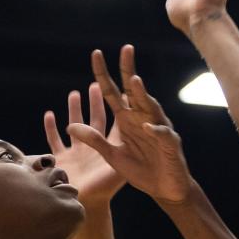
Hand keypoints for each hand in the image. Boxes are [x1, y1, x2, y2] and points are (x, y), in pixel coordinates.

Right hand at [44, 82, 123, 207]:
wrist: (84, 207)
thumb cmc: (104, 190)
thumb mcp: (116, 165)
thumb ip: (119, 147)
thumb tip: (123, 128)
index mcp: (109, 148)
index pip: (115, 122)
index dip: (117, 106)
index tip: (119, 88)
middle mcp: (93, 149)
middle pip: (95, 120)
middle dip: (95, 103)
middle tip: (95, 85)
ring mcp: (77, 154)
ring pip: (75, 127)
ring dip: (74, 111)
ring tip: (75, 94)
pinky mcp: (62, 160)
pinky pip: (54, 141)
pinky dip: (51, 128)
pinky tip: (50, 114)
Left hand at [67, 46, 192, 205]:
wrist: (164, 189)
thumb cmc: (140, 170)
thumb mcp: (111, 155)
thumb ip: (93, 140)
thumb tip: (69, 126)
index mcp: (126, 119)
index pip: (112, 92)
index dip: (103, 75)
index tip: (95, 54)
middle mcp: (142, 119)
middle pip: (133, 91)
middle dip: (129, 70)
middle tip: (125, 49)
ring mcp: (157, 129)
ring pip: (150, 108)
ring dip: (142, 95)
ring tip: (135, 82)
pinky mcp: (169, 145)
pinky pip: (162, 135)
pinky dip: (156, 130)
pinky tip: (149, 126)